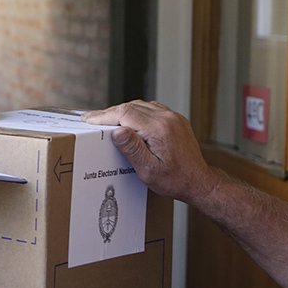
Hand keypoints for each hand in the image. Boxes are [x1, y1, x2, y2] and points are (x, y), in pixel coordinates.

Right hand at [82, 100, 220, 203]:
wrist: (198, 181)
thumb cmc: (175, 180)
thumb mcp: (148, 170)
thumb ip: (132, 149)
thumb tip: (117, 131)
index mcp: (159, 129)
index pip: (125, 113)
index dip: (104, 115)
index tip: (89, 119)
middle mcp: (167, 118)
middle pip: (131, 106)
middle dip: (110, 113)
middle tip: (92, 119)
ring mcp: (173, 117)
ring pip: (141, 106)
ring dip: (123, 111)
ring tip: (106, 120)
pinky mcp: (176, 120)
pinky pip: (152, 109)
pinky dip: (137, 112)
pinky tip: (128, 120)